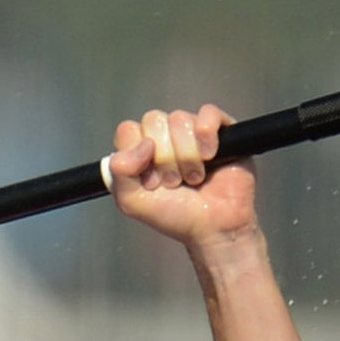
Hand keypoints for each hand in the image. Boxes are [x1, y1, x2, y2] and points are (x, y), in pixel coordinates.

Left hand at [108, 106, 258, 250]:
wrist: (214, 227)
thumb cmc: (176, 216)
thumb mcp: (132, 201)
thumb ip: (119, 172)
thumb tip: (143, 144)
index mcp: (141, 150)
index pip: (128, 129)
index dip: (138, 155)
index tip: (151, 181)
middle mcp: (165, 137)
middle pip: (154, 121)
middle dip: (164, 158)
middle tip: (174, 182)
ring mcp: (193, 132)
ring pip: (180, 119)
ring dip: (186, 156)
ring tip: (193, 178)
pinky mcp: (221, 130)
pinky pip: (208, 113)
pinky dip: (206, 135)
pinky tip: (210, 156)